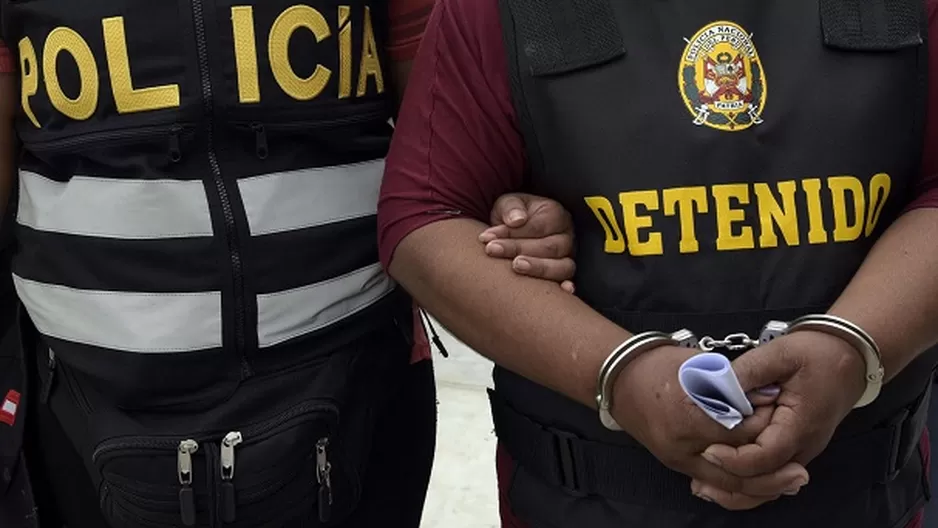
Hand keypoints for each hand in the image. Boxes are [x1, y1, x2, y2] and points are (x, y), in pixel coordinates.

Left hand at [482, 193, 574, 291]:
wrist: (512, 232)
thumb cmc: (511, 216)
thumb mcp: (507, 204)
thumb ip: (511, 208)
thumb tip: (516, 219)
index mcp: (556, 214)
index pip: (537, 226)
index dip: (512, 233)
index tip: (487, 239)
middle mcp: (567, 237)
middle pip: (549, 246)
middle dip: (518, 249)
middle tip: (493, 251)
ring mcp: (568, 258)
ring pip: (561, 267)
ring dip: (537, 268)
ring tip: (514, 267)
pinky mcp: (563, 275)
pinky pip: (566, 282)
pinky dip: (563, 288)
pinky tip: (555, 291)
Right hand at [613, 345, 809, 507]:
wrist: (619, 380)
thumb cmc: (657, 365)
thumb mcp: (697, 366)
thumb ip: (733, 384)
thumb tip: (769, 396)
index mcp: (688, 414)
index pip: (740, 431)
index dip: (766, 426)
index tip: (785, 419)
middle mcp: (682, 443)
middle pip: (737, 468)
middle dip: (772, 470)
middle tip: (801, 471)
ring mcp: (677, 457)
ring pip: (726, 484)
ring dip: (760, 487)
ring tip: (789, 483)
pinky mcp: (675, 464)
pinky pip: (712, 484)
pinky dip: (738, 487)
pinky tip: (760, 485)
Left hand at [693, 330, 865, 507]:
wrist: (847, 357)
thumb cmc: (815, 353)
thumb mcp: (780, 353)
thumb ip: (747, 371)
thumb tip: (715, 386)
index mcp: (800, 425)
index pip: (765, 457)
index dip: (734, 458)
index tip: (707, 449)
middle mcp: (803, 446)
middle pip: (766, 480)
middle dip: (730, 481)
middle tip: (696, 476)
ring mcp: (800, 451)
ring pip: (769, 485)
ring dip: (737, 489)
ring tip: (701, 487)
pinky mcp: (794, 448)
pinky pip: (771, 475)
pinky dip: (747, 481)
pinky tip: (720, 480)